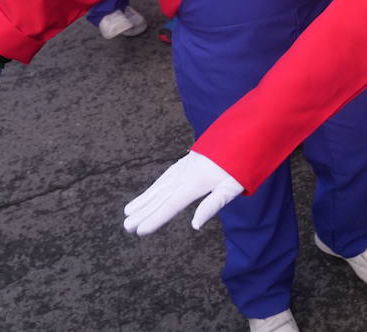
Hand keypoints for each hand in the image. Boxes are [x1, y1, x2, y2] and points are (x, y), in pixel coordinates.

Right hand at [123, 151, 243, 235]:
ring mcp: (182, 168)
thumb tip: (195, 225)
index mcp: (195, 184)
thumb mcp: (231, 187)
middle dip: (143, 213)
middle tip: (126, 227)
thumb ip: (212, 205)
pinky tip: (146, 195)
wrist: (240, 135)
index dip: (155, 219)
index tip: (140, 230)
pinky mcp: (183, 163)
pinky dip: (152, 188)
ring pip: (159, 187)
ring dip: (143, 200)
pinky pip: (164, 178)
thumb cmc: (239, 165)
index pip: (171, 205)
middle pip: (160, 198)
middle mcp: (184, 176)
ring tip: (127, 213)